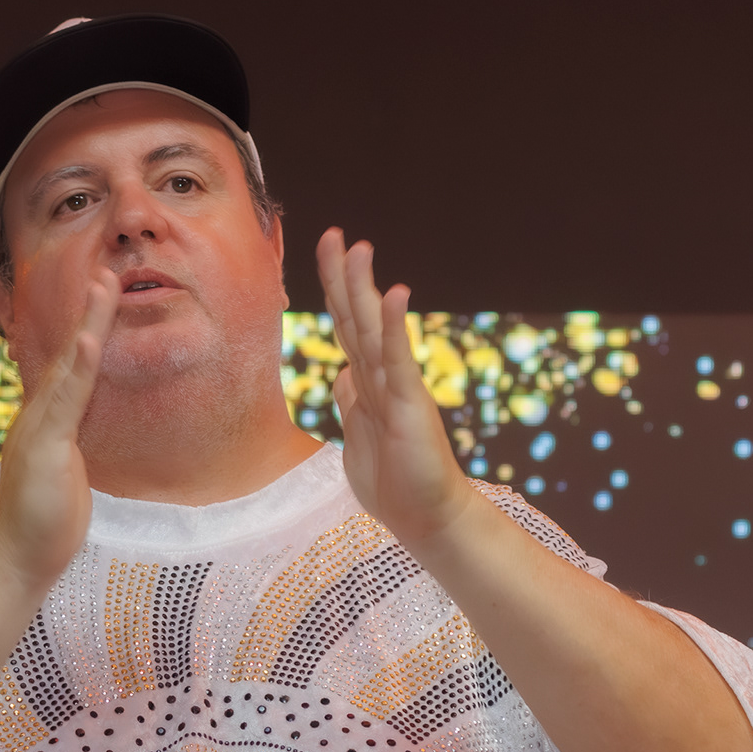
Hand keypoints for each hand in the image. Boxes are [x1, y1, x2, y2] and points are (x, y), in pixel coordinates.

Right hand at [0, 268, 118, 593]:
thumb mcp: (65, 474)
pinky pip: (66, 401)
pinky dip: (79, 368)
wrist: (17, 560)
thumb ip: (72, 448)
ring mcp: (39, 429)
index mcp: (47, 420)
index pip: (69, 366)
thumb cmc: (45, 522)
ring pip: (69, 366)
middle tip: (106, 268)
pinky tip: (91, 340)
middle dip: (88, 310)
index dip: (86, 328)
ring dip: (88, 322)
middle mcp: (38, 415)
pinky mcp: (45, 449)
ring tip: (104, 283)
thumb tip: (82, 437)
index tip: (103, 292)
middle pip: (67, 352)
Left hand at [317, 228, 472, 547]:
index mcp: (366, 384)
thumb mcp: (358, 438)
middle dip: (343, 275)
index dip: (334, 291)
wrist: (426, 518)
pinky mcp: (411, 405)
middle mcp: (380, 378)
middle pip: (356, 317)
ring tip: (359, 248)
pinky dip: (396, 326)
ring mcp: (396, 388)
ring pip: (373, 330)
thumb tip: (341, 377)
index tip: (325, 254)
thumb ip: (351, 404)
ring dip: (364, 288)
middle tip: (333, 233)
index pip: (346, 327)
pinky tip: (395, 293)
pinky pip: (399, 359)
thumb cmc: (395, 485)